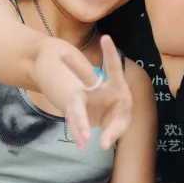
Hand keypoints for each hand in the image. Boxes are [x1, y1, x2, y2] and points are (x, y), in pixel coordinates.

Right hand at [55, 36, 132, 151]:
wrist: (105, 117)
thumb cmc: (117, 113)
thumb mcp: (122, 122)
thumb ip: (115, 131)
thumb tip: (103, 144)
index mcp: (115, 85)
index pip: (113, 67)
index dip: (109, 53)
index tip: (106, 37)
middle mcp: (96, 88)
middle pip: (84, 76)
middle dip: (73, 65)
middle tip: (61, 53)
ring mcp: (83, 98)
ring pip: (76, 106)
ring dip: (79, 121)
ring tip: (85, 137)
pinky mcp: (75, 110)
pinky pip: (75, 122)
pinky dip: (78, 133)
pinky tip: (81, 144)